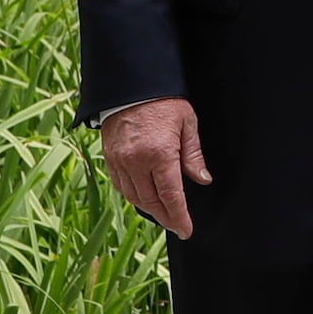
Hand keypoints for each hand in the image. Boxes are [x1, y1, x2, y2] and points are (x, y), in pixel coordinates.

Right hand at [100, 97, 212, 236]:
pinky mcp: (109, 157)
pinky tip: (143, 198)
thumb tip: (203, 180)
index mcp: (160, 154)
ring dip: (149, 209)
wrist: (131, 83)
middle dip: (165, 218)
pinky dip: (133, 196)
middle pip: (151, 202)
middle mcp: (137, 161)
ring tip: (163, 215)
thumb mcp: (187, 123)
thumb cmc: (163, 100)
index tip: (186, 230)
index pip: (171, 196)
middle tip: (177, 226)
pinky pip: (120, 185)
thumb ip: (194, 155)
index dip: (179, 217)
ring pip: (134, 197)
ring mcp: (120, 160)